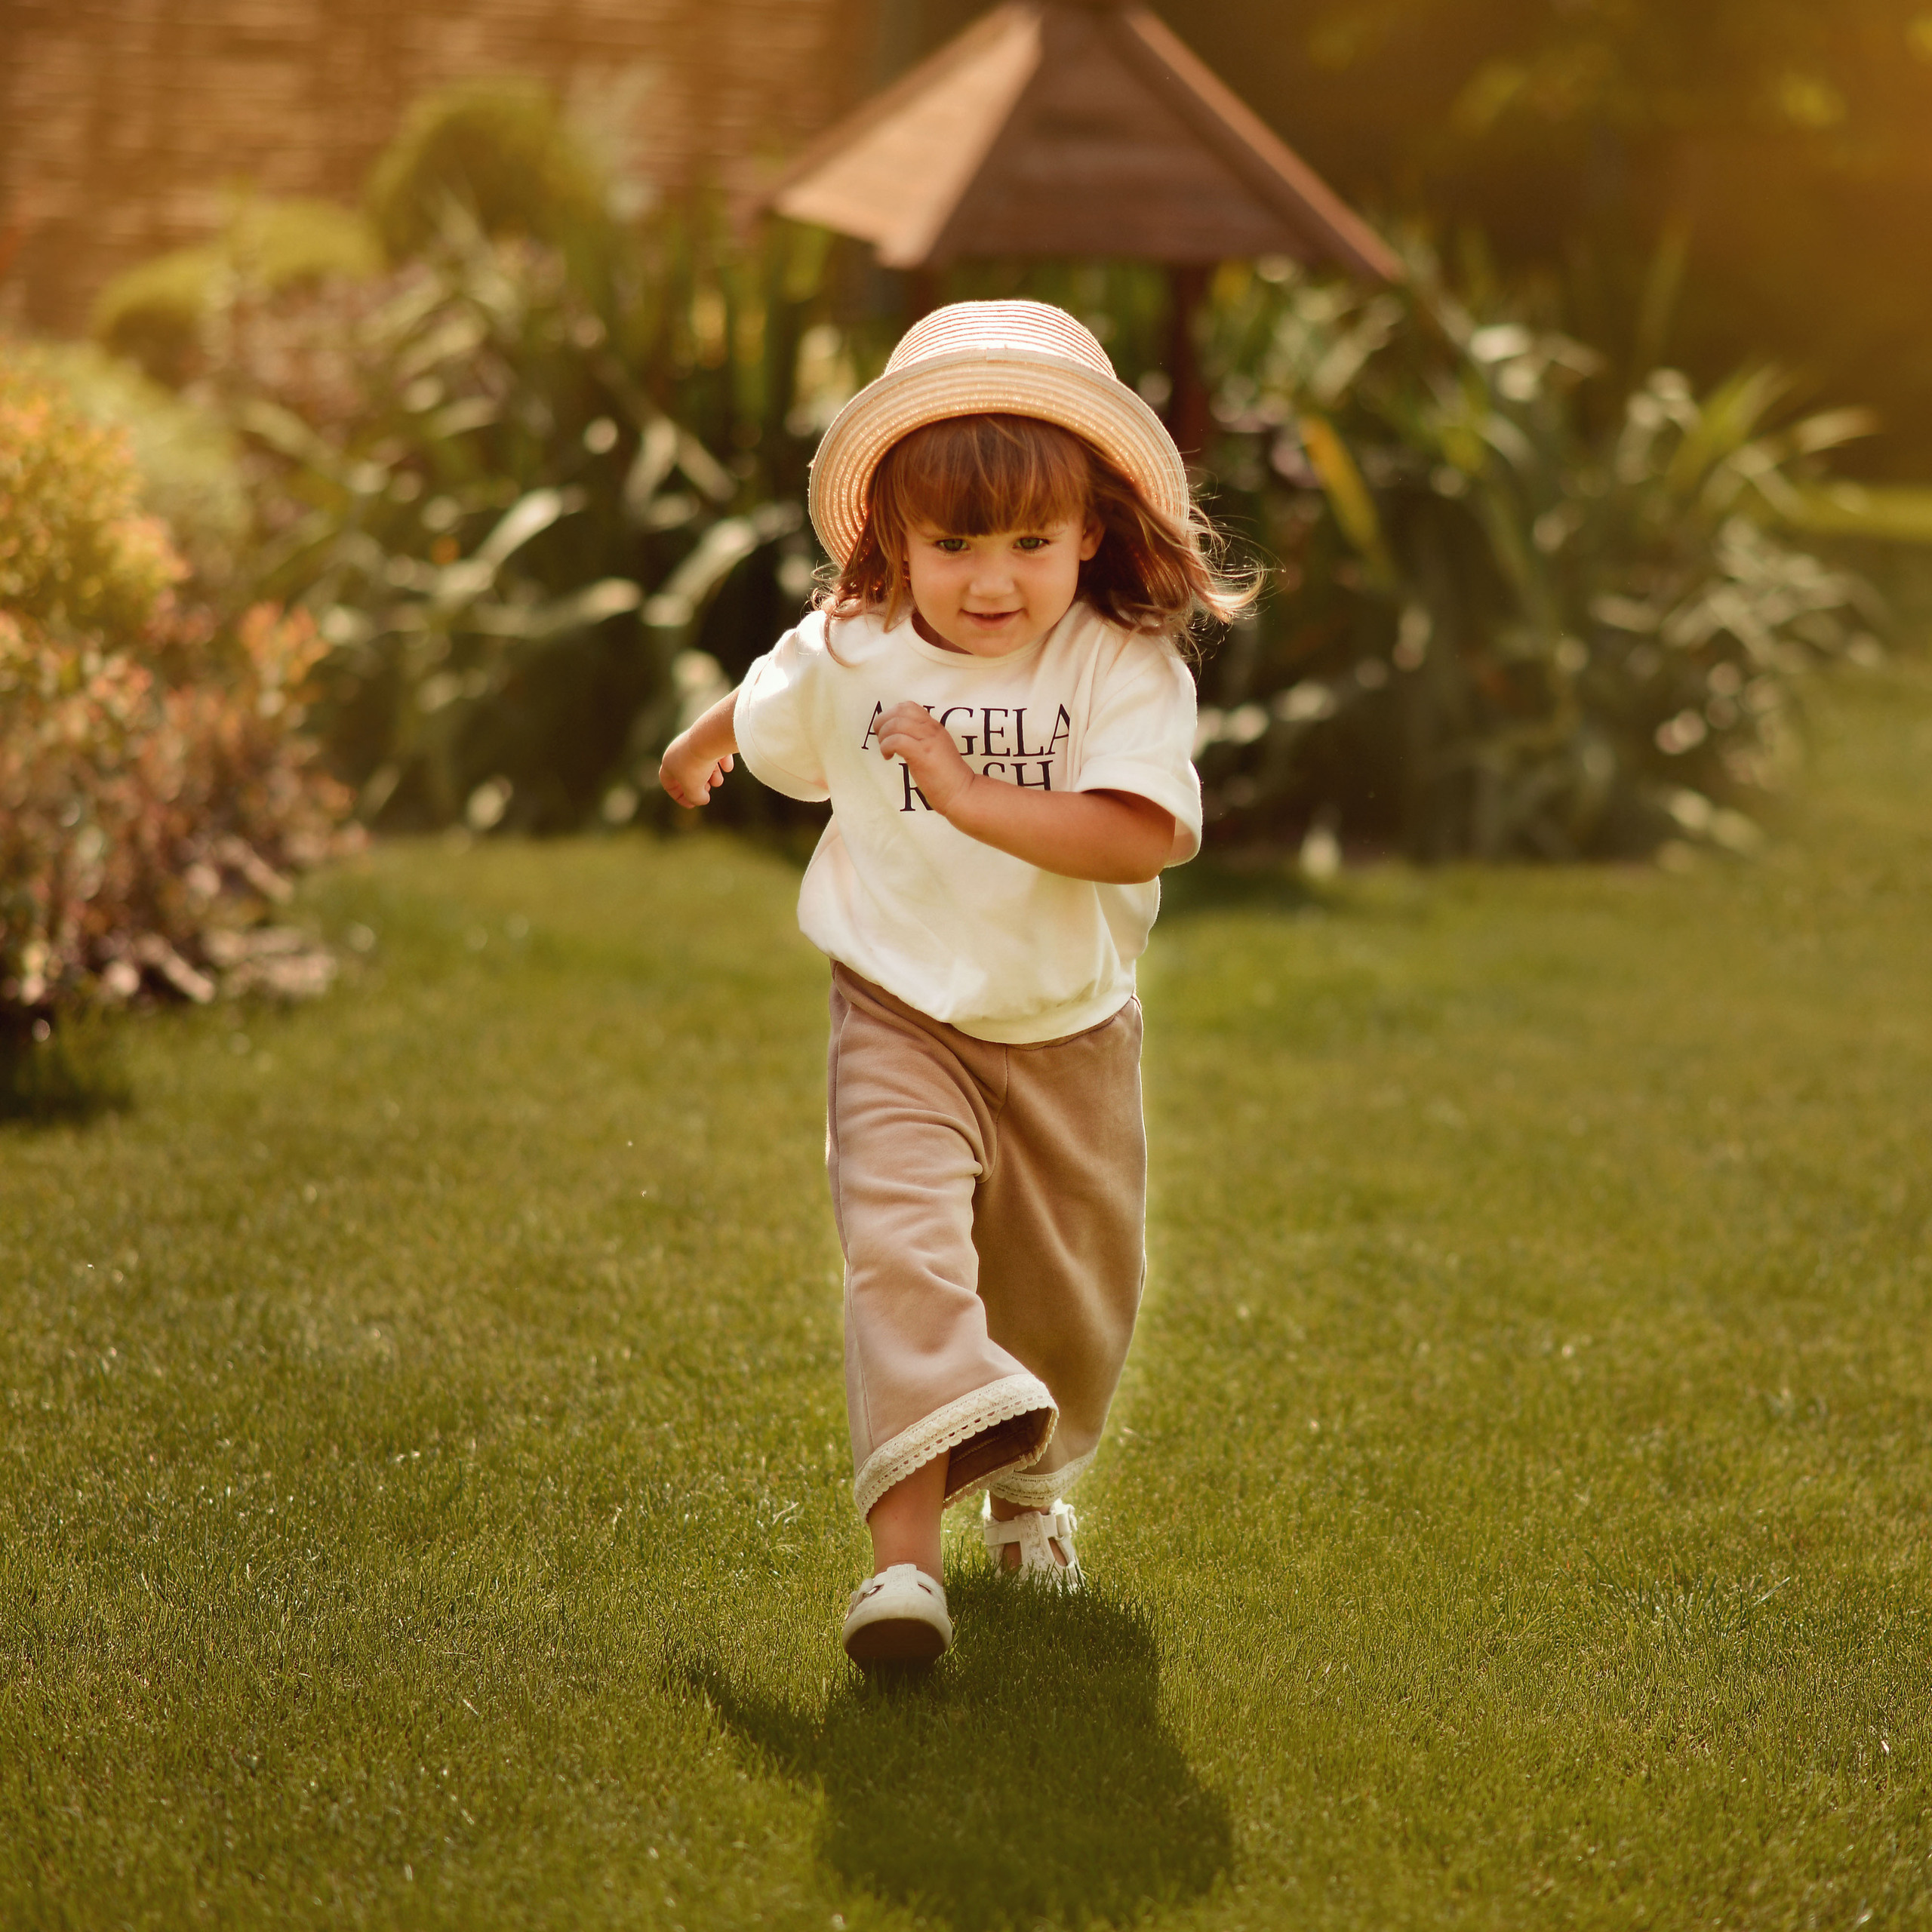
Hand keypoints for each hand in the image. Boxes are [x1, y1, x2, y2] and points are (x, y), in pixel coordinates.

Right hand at [658, 733, 733, 808]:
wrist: (710, 738)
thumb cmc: (697, 765)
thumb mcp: (694, 789)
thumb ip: (696, 798)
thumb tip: (702, 799)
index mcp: (668, 762)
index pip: (667, 781)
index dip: (678, 795)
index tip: (691, 804)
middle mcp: (679, 749)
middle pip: (686, 771)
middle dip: (698, 784)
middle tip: (707, 790)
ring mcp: (695, 741)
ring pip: (702, 761)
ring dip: (711, 775)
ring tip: (718, 781)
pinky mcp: (710, 735)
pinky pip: (716, 750)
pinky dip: (722, 760)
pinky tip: (727, 767)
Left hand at [875, 701, 975, 815]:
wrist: (961, 792)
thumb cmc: (945, 776)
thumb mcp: (934, 749)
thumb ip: (920, 739)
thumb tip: (898, 736)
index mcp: (934, 727)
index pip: (909, 706)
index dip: (892, 714)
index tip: (887, 731)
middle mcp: (931, 730)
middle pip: (900, 711)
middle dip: (883, 722)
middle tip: (881, 738)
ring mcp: (928, 741)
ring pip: (896, 724)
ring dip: (884, 735)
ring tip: (885, 749)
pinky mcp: (923, 755)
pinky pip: (897, 741)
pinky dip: (887, 746)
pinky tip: (888, 757)